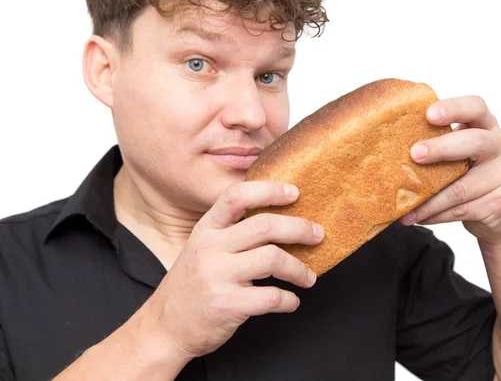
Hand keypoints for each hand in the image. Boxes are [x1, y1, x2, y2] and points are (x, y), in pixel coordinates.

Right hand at [142, 181, 322, 359]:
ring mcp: (218, 276)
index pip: (237, 196)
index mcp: (206, 229)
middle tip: (318, 235)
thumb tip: (278, 221)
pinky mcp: (227, 305)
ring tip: (309, 277)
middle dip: (299, 228)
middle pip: (264, 226)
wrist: (165, 328)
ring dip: (300, 269)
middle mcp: (210, 248)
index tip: (295, 193)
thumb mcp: (202, 248)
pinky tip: (291, 302)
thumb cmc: (192, 285)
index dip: (269, 190)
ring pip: (273, 259)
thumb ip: (230, 233)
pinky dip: (289, 300)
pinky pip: (271, 297)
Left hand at [401, 95, 500, 242]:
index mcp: (487, 126)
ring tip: (404, 207)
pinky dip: (435, 215)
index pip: (476, 107)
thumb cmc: (468, 176)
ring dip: (428, 199)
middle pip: (475, 142)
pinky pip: (462, 209)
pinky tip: (419, 217)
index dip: (454, 108)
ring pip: (461, 188)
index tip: (429, 114)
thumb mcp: (459, 155)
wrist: (500, 215)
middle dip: (441, 148)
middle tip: (415, 154)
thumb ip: (439, 145)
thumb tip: (389, 148)